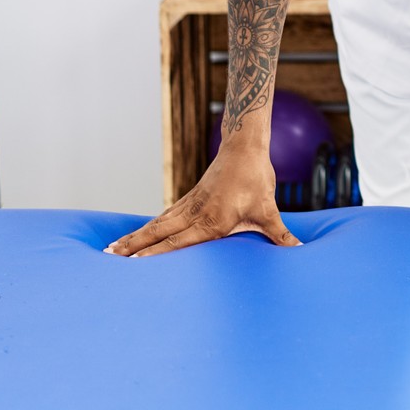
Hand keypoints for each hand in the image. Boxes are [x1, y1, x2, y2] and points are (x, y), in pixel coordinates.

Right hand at [105, 145, 300, 256]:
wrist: (245, 147)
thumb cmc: (256, 179)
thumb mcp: (269, 209)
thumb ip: (280, 235)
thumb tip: (299, 251)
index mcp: (213, 220)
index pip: (179, 241)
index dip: (156, 252)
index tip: (134, 261)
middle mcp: (196, 213)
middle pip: (159, 232)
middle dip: (134, 245)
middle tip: (109, 257)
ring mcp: (190, 204)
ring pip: (158, 223)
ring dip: (136, 236)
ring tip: (113, 248)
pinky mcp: (191, 197)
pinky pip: (165, 215)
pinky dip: (150, 225)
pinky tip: (140, 233)